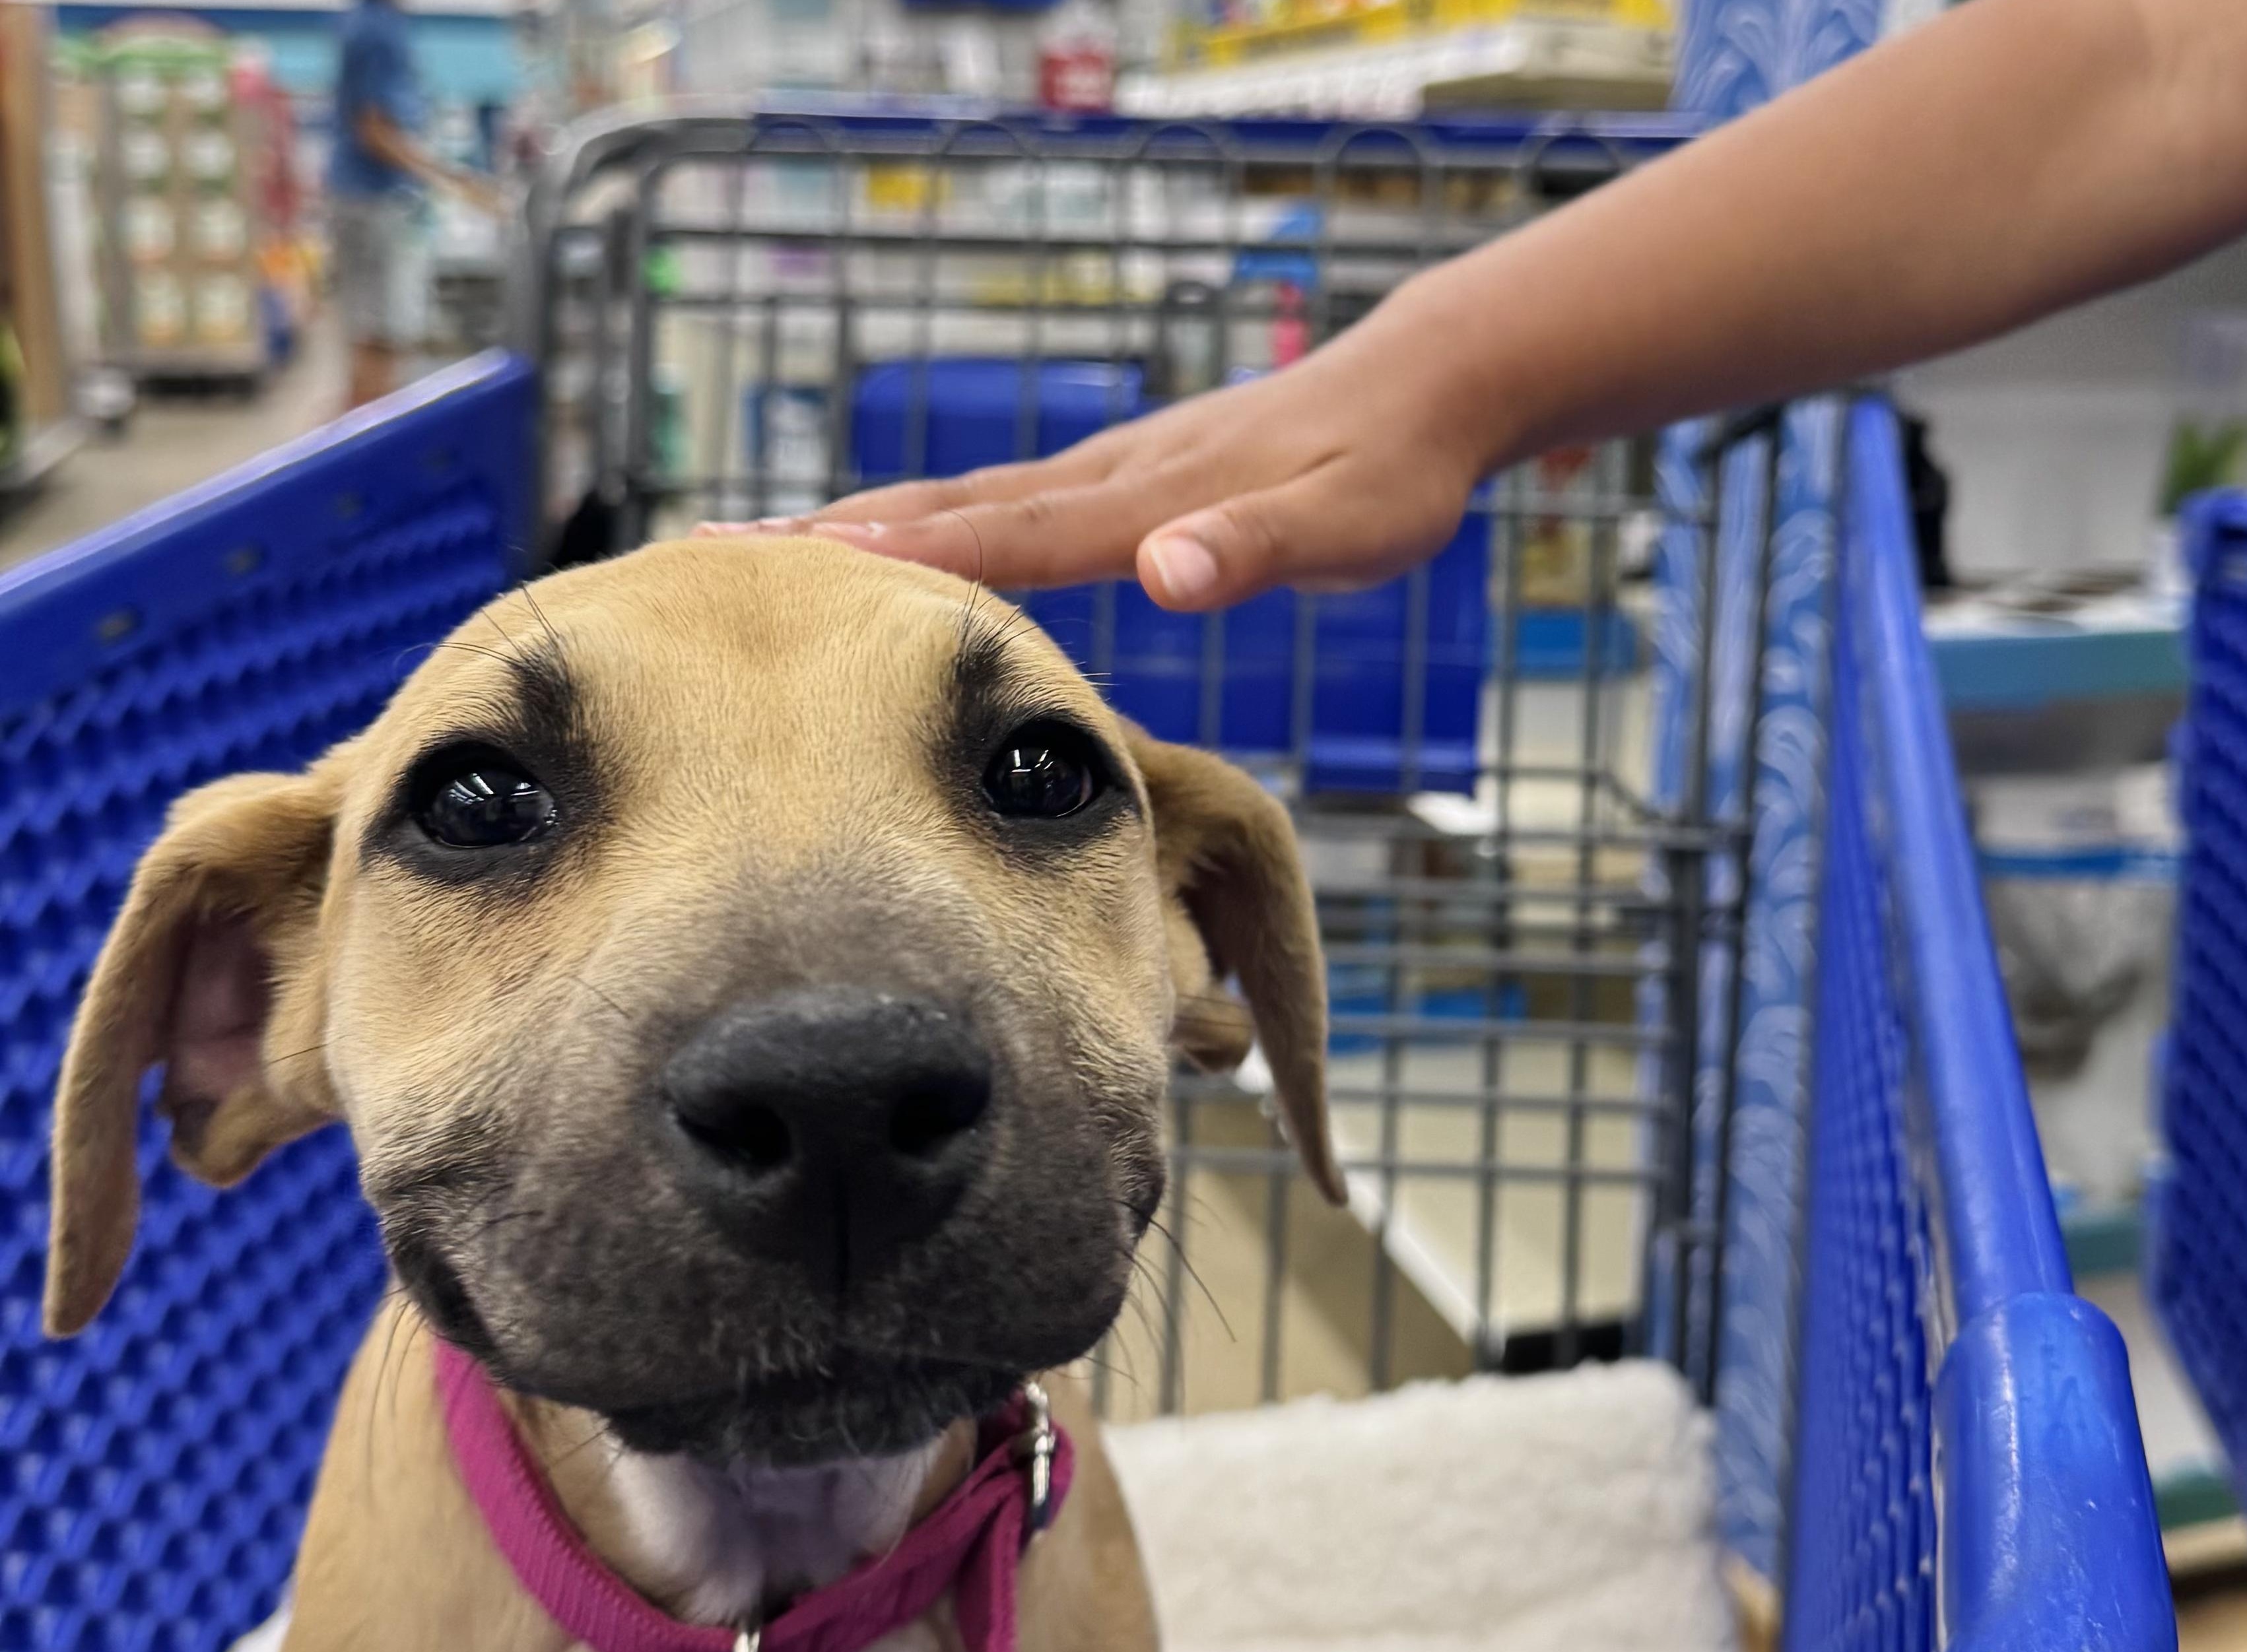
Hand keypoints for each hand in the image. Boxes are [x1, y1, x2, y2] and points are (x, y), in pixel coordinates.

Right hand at [697, 303, 1498, 610]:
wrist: (1423, 392)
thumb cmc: (1390, 473)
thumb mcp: (1342, 527)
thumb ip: (1253, 548)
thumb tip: (1169, 573)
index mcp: (1145, 502)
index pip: (1009, 536)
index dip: (908, 557)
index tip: (806, 570)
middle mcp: (1112, 479)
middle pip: (960, 510)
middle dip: (847, 536)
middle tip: (731, 554)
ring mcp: (1116, 475)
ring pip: (976, 503)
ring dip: (879, 526)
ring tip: (781, 547)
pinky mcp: (1133, 484)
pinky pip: (1015, 509)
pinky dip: (945, 525)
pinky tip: (913, 546)